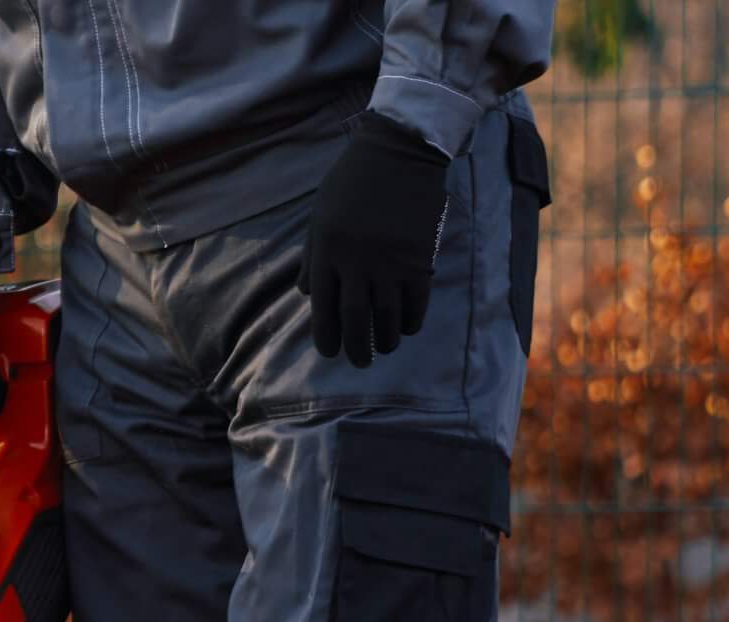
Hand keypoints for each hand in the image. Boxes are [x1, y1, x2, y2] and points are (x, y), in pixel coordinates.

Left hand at [299, 113, 452, 366]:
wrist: (399, 151)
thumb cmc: (352, 181)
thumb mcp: (320, 216)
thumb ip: (314, 256)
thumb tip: (310, 295)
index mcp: (327, 252)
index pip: (323, 308)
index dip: (326, 336)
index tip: (329, 352)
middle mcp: (356, 262)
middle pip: (354, 319)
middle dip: (356, 346)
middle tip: (359, 362)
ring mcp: (389, 261)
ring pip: (387, 315)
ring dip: (385, 339)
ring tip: (383, 348)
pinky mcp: (419, 257)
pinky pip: (415, 301)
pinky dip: (411, 321)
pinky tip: (407, 329)